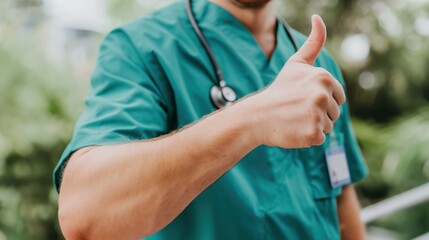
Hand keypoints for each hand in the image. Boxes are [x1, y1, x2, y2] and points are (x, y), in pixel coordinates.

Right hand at [248, 15, 345, 147]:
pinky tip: (293, 130)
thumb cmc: (278, 90)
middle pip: (335, 113)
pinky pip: (319, 139)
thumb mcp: (296, 63)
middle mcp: (323, 95)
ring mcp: (318, 115)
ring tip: (294, 119)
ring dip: (313, 126)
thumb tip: (317, 16)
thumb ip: (313, 42)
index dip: (322, 100)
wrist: (257, 116)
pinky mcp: (313, 134)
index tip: (302, 98)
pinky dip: (307, 138)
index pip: (339, 97)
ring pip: (328, 126)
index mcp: (323, 77)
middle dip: (318, 114)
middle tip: (296, 110)